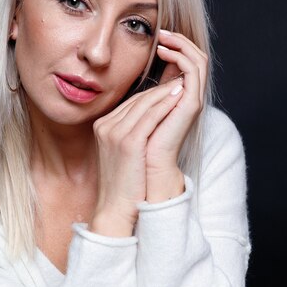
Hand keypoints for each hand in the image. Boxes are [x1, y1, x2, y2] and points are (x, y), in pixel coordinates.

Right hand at [89, 77, 186, 235]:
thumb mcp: (122, 153)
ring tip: (184, 83)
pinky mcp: (128, 142)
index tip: (171, 87)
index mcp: (103, 126)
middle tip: (181, 79)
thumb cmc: (124, 184)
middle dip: (161, 89)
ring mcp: (114, 132)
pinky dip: (166, 104)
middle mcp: (106, 126)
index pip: (131, 102)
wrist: (115, 208)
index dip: (153, 94)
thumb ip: (131, 133)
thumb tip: (149, 121)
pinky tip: (180, 96)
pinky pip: (150, 116)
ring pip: (145, 104)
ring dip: (166, 92)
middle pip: (138, 99)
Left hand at [145, 30, 207, 199]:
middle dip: (179, 42)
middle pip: (193, 59)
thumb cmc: (137, 146)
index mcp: (177, 100)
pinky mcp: (191, 104)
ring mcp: (192, 101)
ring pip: (197, 61)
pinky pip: (193, 71)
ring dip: (182, 45)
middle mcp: (188, 99)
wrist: (145, 170)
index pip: (182, 66)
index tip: (155, 39)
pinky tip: (164, 51)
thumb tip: (128, 81)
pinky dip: (181, 57)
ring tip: (164, 37)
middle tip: (162, 32)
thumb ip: (141, 96)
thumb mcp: (137, 113)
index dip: (172, 49)